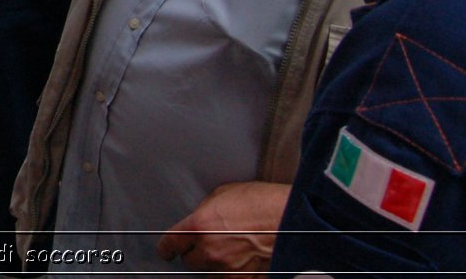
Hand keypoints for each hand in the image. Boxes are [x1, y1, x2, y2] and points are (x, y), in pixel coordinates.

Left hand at [155, 181, 288, 275]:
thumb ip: (206, 209)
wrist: (298, 221)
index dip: (167, 247)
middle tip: (209, 244)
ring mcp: (229, 270)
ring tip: (234, 250)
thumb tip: (199, 218)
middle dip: (195, 253)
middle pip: (190, 261)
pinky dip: (232, 272)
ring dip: (215, 264)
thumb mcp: (227, 194)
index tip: (167, 249)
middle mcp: (211, 250)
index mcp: (200, 226)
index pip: (170, 243)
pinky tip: (244, 259)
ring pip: (210, 273)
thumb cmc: (268, 203)